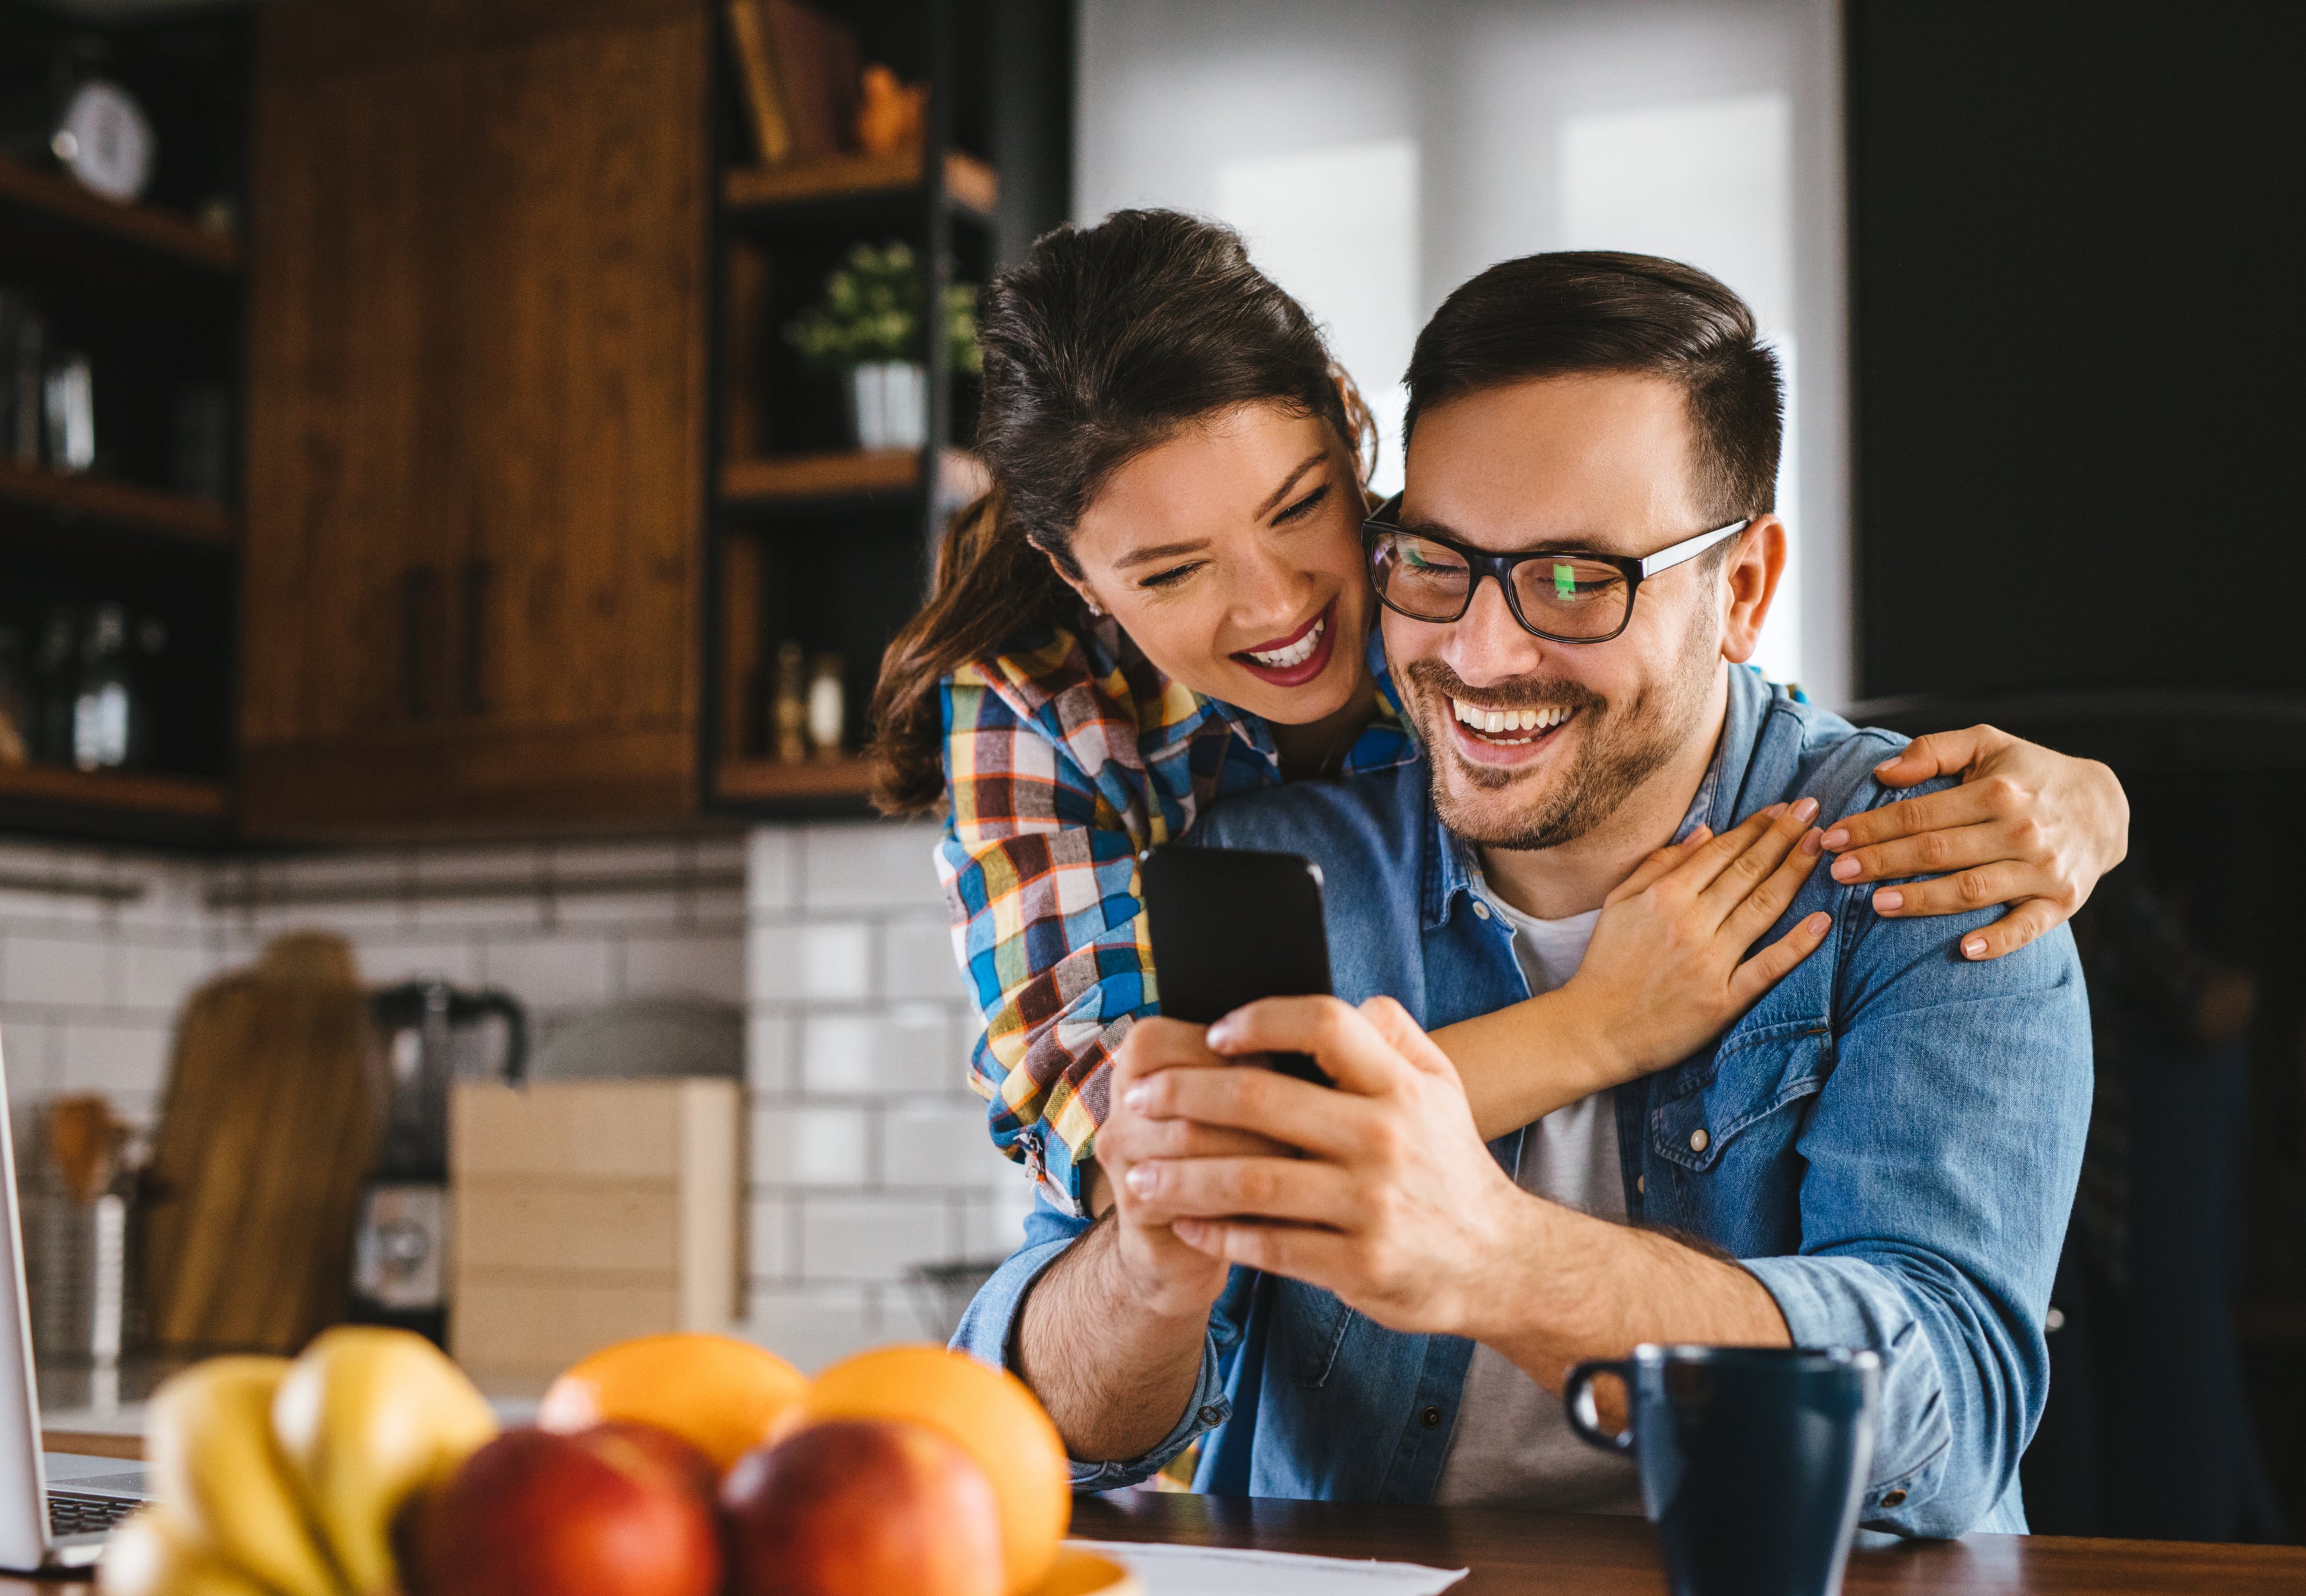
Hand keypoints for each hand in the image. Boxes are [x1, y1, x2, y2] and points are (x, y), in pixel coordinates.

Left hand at [1118, 996, 1524, 1338]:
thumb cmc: (1449, 1163)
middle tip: (1138, 1098)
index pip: (1325, 1025)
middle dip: (1185, 1096)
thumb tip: (1346, 1000)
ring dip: (1181, 1175)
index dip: (1261, 1019)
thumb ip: (1394, 1035)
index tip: (1212, 1033)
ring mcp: (1370, 1206)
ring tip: (1137, 1173)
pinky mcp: (1358, 1265)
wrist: (1498, 1262)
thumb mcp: (1442, 1086)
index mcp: (1400, 1087)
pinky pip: (1268, 1245)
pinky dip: (1216, 1234)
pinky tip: (1183, 1224)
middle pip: (1262, 1100)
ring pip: (1249, 1181)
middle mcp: (1386, 1139)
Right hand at [1557, 799, 1833, 1085]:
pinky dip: (1797, 944)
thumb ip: (1659, 865)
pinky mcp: (1722, 1000)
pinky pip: (1767, 967)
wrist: (1594, 1030)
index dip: (1757, 826)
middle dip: (1785, 836)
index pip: (1721, 851)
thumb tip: (1705, 833)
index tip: (1784, 808)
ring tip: (1822, 845)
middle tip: (1814, 810)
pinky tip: (1823, 921)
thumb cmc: (1606, 963)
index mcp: (1663, 896)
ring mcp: (1709, 961)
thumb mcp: (1619, 903)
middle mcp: (1689, 922)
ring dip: (1795, 872)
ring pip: (1763, 907)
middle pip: (1748, 870)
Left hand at [1822, 725, 2129, 958]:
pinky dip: (1997, 941)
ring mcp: (2043, 870)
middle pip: (1938, 851)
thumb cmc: (2028, 774)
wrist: (2104, 806)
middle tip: (1838, 872)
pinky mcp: (2061, 902)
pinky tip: (1963, 949)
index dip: (1872, 827)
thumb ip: (1934, 750)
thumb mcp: (1987, 744)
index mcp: (1998, 791)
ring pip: (1972, 889)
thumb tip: (1884, 772)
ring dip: (1923, 900)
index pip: (1920, 814)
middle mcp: (2021, 831)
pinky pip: (2027, 928)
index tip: (1832, 838)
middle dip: (1882, 862)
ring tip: (1878, 904)